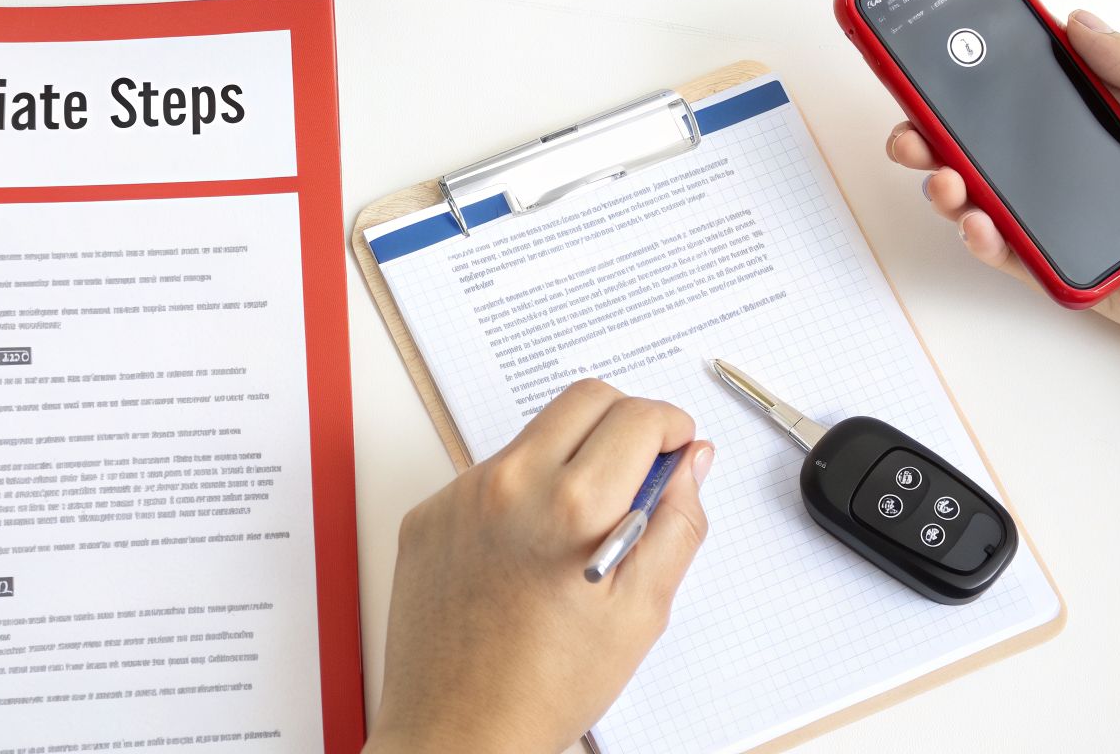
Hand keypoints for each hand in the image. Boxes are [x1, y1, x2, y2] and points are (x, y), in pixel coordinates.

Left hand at [366, 380, 714, 753]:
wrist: (457, 733)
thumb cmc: (548, 687)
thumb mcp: (643, 611)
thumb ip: (678, 523)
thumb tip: (691, 462)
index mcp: (573, 505)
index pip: (639, 416)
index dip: (671, 428)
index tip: (677, 451)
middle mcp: (510, 483)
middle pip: (585, 399)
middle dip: (626, 422)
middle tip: (639, 472)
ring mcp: (461, 494)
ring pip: (534, 435)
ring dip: (570, 457)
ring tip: (578, 530)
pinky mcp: (429, 513)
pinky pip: (489, 474)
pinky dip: (520, 493)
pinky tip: (527, 553)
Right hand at [886, 10, 1119, 367]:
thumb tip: (1081, 23)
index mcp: (1119, 112)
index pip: (1039, 79)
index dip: (992, 64)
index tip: (947, 46)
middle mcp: (1082, 160)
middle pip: (992, 136)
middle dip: (939, 125)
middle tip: (911, 119)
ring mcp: (1066, 214)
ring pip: (985, 191)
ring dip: (947, 178)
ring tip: (939, 173)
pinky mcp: (1062, 265)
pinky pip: (1006, 250)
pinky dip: (979, 236)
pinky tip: (974, 221)